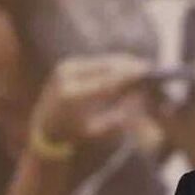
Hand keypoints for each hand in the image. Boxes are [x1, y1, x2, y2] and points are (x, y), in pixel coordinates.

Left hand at [30, 53, 149, 144]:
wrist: (44, 126)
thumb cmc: (75, 134)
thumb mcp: (98, 130)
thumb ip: (119, 116)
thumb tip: (139, 97)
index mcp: (73, 96)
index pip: (108, 81)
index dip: (130, 76)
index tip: (147, 75)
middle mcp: (67, 77)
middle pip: (106, 66)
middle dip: (129, 66)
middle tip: (150, 68)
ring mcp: (65, 68)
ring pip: (103, 61)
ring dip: (123, 63)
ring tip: (142, 69)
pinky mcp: (68, 64)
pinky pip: (97, 61)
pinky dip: (114, 64)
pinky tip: (128, 68)